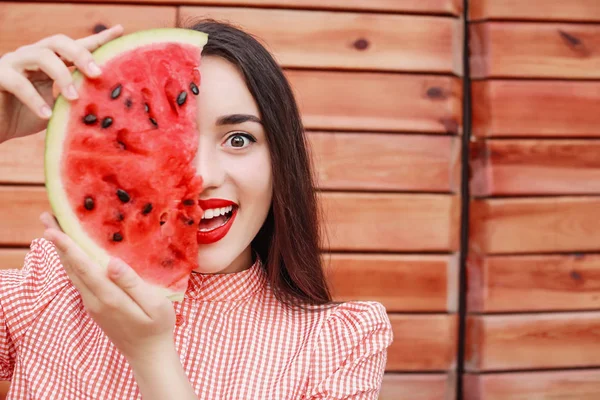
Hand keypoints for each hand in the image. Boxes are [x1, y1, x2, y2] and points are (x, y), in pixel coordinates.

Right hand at [0, 25, 123, 142]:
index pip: (76, 46)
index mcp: (50, 62)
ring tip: (73, 98)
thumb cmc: (25, 117)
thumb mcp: (58, 109)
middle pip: (58, 42)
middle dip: (80, 54)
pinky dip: (34, 99)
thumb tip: (106, 103)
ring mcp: (13, 63)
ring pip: (40, 55)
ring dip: (60, 76)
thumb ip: (76, 101)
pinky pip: (18, 82)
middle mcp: (32, 56)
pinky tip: (47, 114)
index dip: (97, 39)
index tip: (120, 31)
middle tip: (97, 74)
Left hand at [39, 212, 176, 362]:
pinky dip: (72, 262)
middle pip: (71, 267)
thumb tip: (111, 263)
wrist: (148, 354)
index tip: (52, 229)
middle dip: (57, 242)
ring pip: (72, 273)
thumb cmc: (157, 327)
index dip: (67, 246)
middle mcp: (94, 300)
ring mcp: (92, 304)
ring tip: (54, 230)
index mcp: (109, 297)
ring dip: (62, 251)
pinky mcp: (95, 306)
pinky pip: (78, 280)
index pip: (83, 267)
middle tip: (46, 218)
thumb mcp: (154, 304)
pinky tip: (73, 253)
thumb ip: (133, 284)